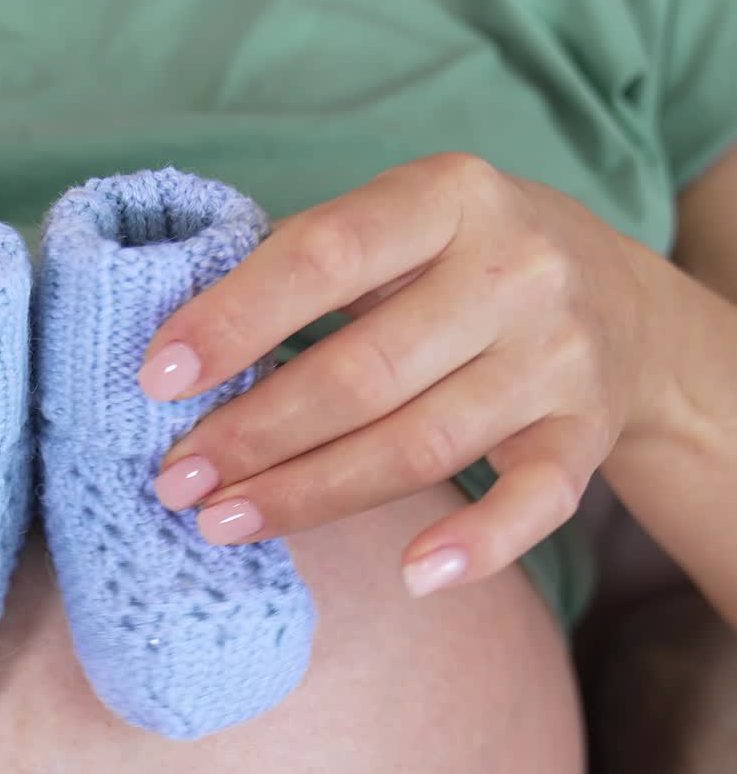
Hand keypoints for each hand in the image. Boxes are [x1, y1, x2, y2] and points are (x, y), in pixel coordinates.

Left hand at [139, 153, 659, 596]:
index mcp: (447, 197)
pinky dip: (478, 543)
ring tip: (223, 523)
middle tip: (176, 480)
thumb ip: (305, 269)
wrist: (615, 296)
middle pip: (363, 372)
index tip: (157, 381)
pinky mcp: (586, 431)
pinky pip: (537, 500)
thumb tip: (180, 356)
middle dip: (253, 435)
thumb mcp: (396, 227)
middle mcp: (513, 270)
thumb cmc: (458, 264)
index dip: (233, 321)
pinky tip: (412, 576)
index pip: (323, 256)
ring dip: (310, 495)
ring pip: (419, 445)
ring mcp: (558, 357)